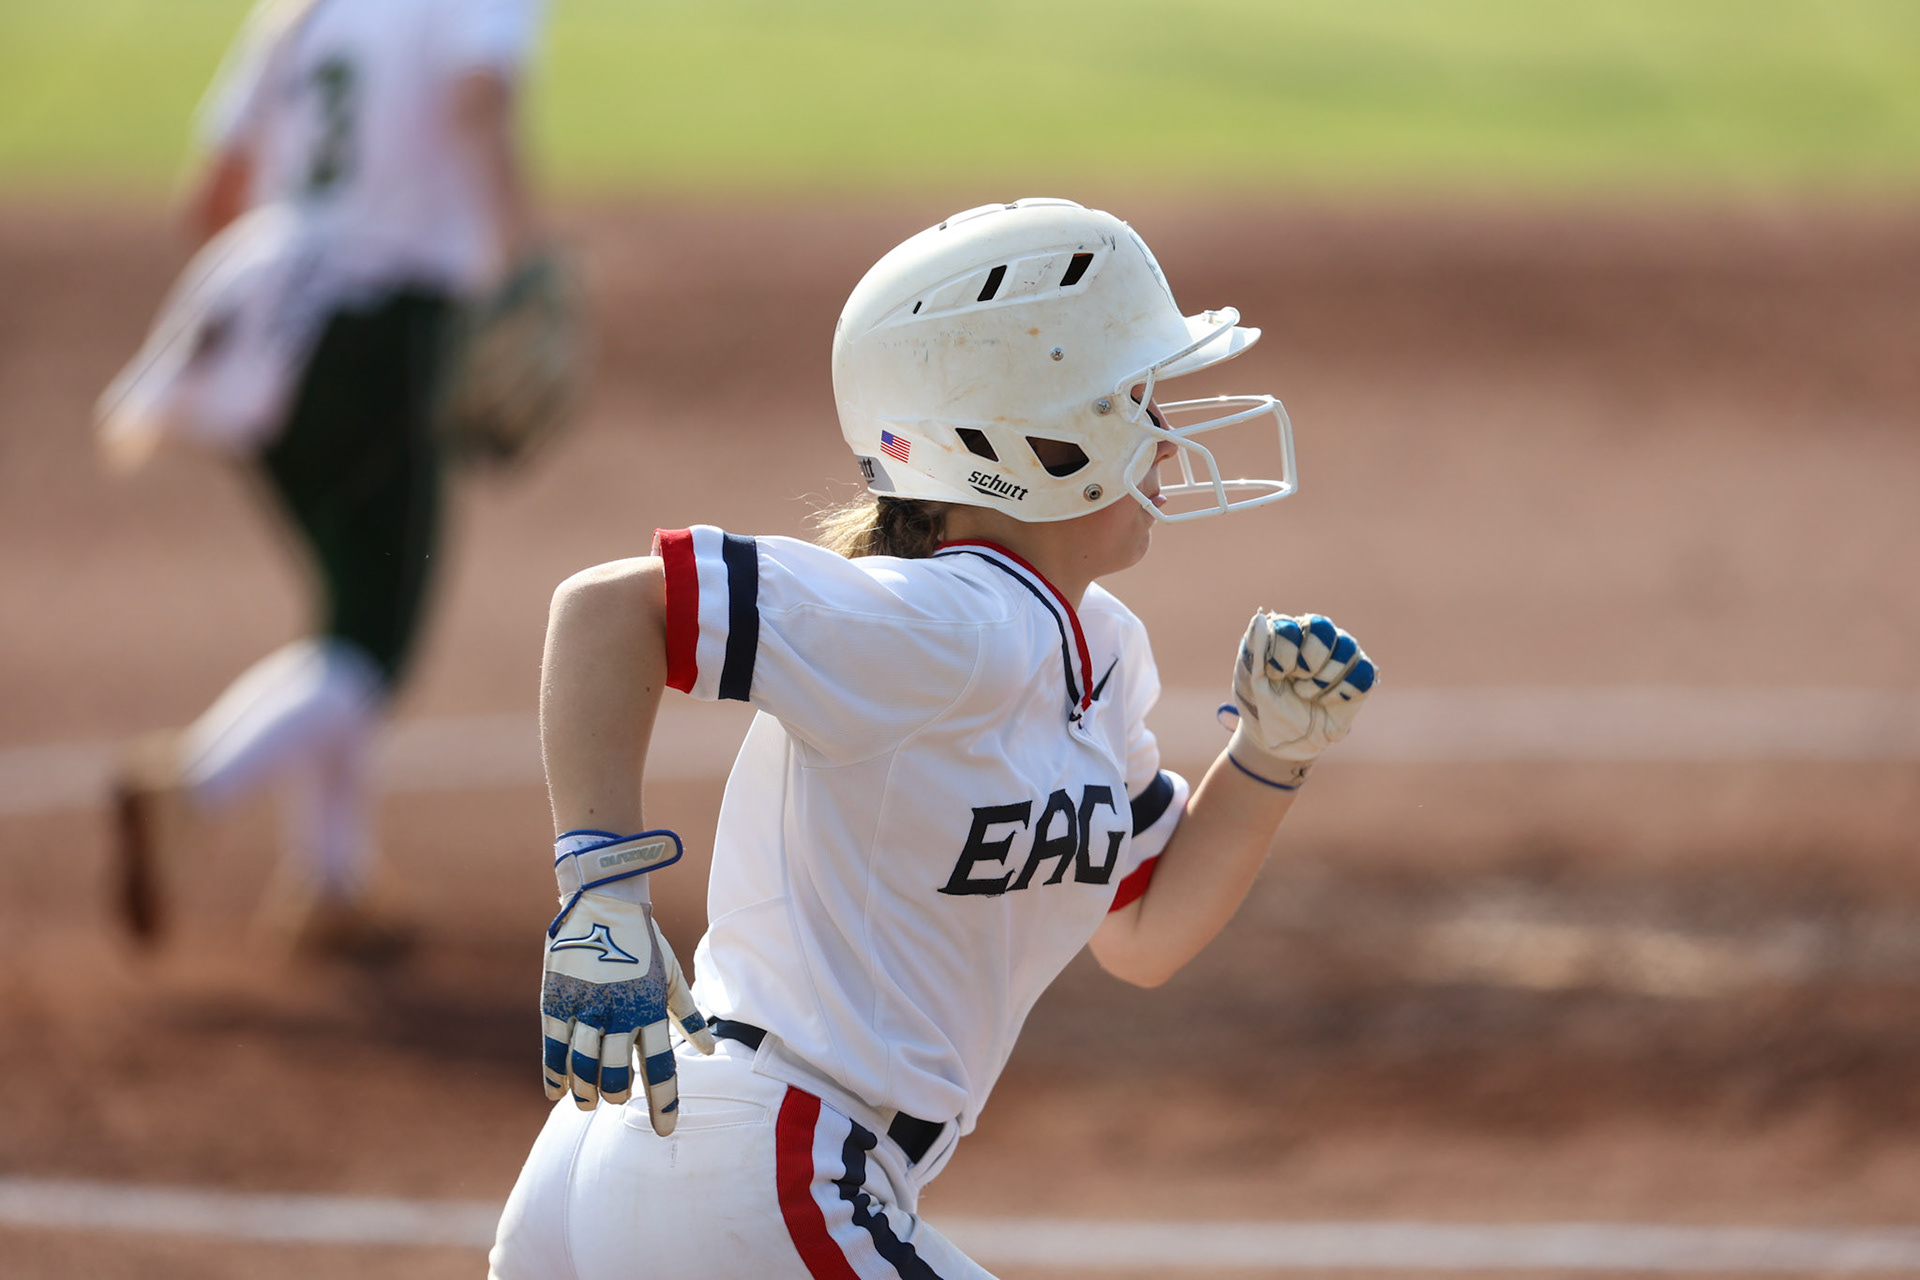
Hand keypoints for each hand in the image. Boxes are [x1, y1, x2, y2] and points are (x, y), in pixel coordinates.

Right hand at [541, 831, 714, 1135]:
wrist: (603, 900)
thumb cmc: (643, 942)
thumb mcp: (670, 975)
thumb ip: (688, 1016)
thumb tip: (708, 1052)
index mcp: (650, 1008)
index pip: (661, 1066)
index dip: (664, 1103)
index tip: (666, 1131)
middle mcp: (618, 1012)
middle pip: (617, 1073)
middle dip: (617, 1095)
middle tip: (614, 1101)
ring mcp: (585, 1007)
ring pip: (584, 1066)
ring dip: (585, 1092)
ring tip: (587, 1104)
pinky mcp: (556, 1000)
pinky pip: (553, 1046)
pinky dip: (553, 1073)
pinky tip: (554, 1092)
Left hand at [1223, 612, 1376, 787]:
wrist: (1281, 740)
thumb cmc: (1262, 704)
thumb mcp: (1251, 679)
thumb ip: (1255, 647)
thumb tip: (1258, 617)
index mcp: (1287, 630)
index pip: (1291, 625)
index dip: (1283, 653)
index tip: (1273, 675)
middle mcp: (1317, 636)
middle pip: (1322, 628)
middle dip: (1307, 662)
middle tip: (1295, 682)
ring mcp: (1341, 653)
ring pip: (1347, 649)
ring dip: (1321, 681)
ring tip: (1305, 695)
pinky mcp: (1360, 676)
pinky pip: (1362, 674)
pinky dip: (1340, 693)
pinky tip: (1325, 702)